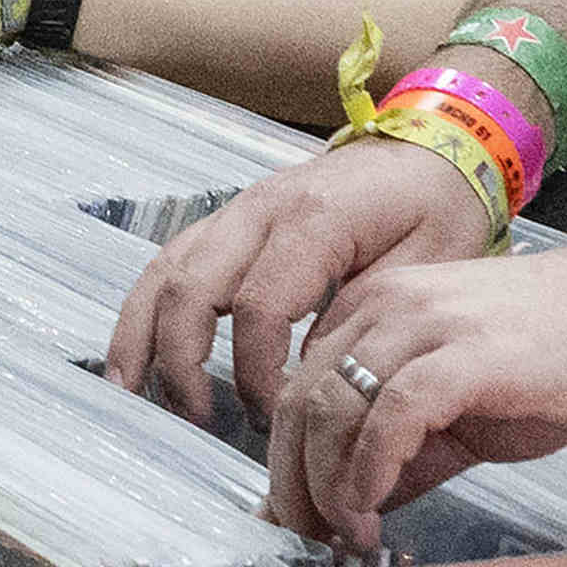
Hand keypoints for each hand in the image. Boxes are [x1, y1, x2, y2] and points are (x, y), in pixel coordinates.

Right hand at [100, 137, 495, 432]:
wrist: (431, 147)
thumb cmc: (436, 209)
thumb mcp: (428, 265)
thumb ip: (364, 318)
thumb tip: (306, 376)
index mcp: (313, 219)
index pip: (257, 308)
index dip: (254, 372)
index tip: (273, 417)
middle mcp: (260, 208)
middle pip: (191, 287)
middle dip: (181, 360)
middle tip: (197, 419)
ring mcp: (237, 209)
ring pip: (165, 271)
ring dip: (140, 334)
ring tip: (130, 393)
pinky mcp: (229, 219)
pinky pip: (170, 261)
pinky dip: (145, 309)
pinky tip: (136, 354)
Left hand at [257, 236, 566, 546]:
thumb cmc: (564, 351)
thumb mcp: (465, 403)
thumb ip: (409, 448)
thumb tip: (360, 505)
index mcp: (374, 308)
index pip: (295, 387)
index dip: (286, 462)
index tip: (296, 520)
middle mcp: (384, 305)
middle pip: (297, 400)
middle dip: (292, 482)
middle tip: (307, 539)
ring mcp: (424, 325)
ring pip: (330, 404)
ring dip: (326, 484)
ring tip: (346, 534)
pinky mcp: (468, 355)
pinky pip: (392, 413)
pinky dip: (370, 467)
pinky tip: (374, 506)